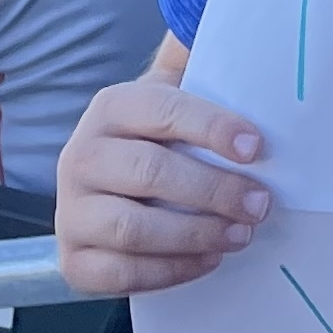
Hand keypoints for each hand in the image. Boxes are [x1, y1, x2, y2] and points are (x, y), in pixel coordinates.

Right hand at [54, 68, 273, 294]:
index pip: (162, 110)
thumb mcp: (170, 102)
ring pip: (133, 228)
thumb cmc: (153, 144)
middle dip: (213, 190)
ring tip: (240, 235)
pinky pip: (122, 272)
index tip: (255, 147)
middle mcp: (81, 157)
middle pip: (149, 172)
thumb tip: (236, 61)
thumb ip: (199, 79)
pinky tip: (209, 259)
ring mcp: (72, 212)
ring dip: (195, 234)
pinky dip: (171, 270)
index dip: (211, 127)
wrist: (103, 192)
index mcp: (111, 109)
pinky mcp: (75, 260)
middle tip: (259, 203)